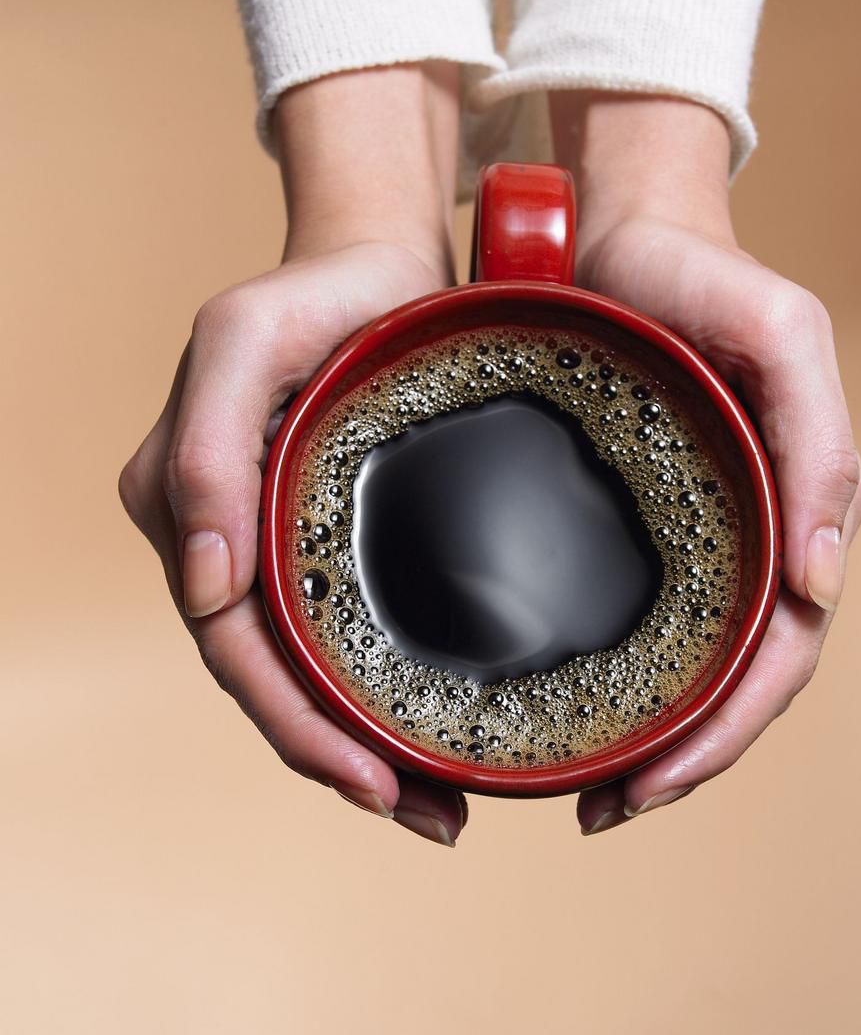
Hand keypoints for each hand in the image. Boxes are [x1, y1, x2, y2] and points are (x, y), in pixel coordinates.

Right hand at [119, 67, 471, 845]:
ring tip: (441, 805)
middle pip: (279, 682)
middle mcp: (236, 543)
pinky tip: (439, 731)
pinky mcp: (345, 540)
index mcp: (194, 513)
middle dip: (342, 762)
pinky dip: (391, 694)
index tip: (372, 782)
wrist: (379, 267)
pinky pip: (358, 634)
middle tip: (429, 817)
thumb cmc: (310, 295)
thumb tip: (203, 582)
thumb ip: (202, 451)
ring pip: (319, 674)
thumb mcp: (242, 344)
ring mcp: (290, 547)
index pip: (236, 649)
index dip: (297, 727)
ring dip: (370, 749)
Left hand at [548, 93, 860, 833]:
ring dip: (653, 735)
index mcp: (800, 508)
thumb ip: (818, 447)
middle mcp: (756, 533)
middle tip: (605, 808)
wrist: (628, 238)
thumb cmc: (706, 279)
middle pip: (735, 678)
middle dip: (682, 757)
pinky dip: (621, 674)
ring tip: (590, 790)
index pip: (780, 651)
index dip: (725, 729)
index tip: (650, 781)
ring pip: (692, 662)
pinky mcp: (646, 520)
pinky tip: (580, 707)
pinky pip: (645, 614)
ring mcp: (701, 532)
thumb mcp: (782, 336)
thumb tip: (823, 586)